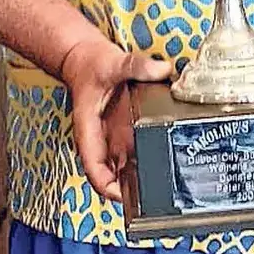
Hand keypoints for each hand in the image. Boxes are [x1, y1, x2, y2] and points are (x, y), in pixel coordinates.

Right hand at [56, 34, 171, 202]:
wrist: (86, 58)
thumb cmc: (91, 65)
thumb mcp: (112, 63)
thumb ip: (136, 66)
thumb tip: (160, 70)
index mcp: (89, 130)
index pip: (93, 168)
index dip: (106, 187)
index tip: (122, 196)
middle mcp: (101, 140)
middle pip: (112, 177)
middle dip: (130, 190)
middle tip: (154, 195)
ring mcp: (113, 138)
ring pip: (124, 169)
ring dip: (140, 179)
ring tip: (165, 184)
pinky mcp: (123, 132)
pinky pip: (135, 152)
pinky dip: (148, 159)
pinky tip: (166, 161)